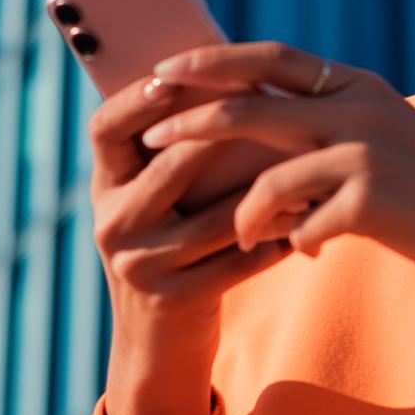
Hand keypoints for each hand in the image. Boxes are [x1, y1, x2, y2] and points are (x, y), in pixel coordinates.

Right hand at [83, 65, 292, 414]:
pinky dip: (276, 238)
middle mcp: (113, 225)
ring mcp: (141, 266)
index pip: (104, 128)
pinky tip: (307, 223)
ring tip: (310, 163)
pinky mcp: (175, 301)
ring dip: (268, 190)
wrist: (158, 345)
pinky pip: (238, 260)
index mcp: (105, 188)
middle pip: (170, 166)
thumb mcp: (156, 204)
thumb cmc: (171, 250)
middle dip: (224, 134)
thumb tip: (229, 76)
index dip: (137, 97)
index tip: (175, 69)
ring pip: (216, 215)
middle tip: (270, 104)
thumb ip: (174, 154)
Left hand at [139, 41, 414, 343]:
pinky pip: (298, 222)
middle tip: (150, 128)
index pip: (271, 58)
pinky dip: (294, 242)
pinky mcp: (372, 199)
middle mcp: (359, 105)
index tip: (165, 70)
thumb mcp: (386, 148)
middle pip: (254, 100)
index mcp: (359, 85)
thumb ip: (329, 135)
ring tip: (233, 232)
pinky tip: (311, 254)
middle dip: (195, 113)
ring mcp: (367, 150)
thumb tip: (258, 146)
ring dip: (243, 207)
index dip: (214, 61)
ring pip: (269, 171)